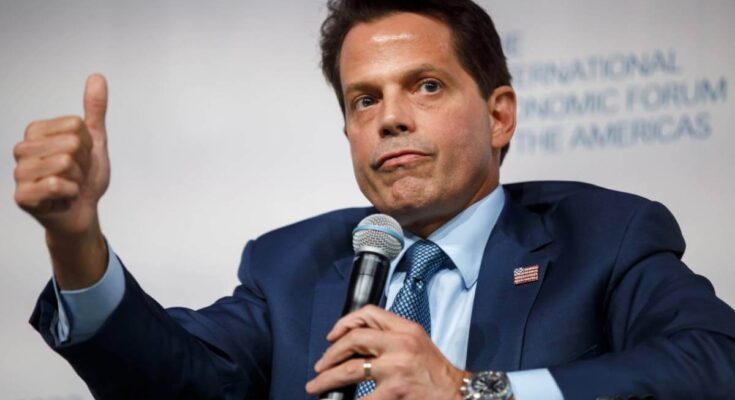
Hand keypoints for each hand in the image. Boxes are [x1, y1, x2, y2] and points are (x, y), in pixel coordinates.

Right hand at [13, 74, 110, 287]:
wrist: (82, 212)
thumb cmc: (84, 178)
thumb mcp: (94, 141)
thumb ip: (94, 110)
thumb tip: (98, 76)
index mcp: (36, 132)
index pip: (75, 125)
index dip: (87, 144)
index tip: (81, 157)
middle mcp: (22, 149)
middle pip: (70, 143)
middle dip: (83, 163)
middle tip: (75, 175)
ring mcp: (19, 172)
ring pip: (64, 163)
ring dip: (77, 179)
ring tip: (69, 185)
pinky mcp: (22, 196)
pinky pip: (57, 184)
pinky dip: (70, 193)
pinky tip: (63, 198)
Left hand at [306, 305, 468, 399]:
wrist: (457, 394)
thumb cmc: (436, 372)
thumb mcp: (417, 342)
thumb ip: (391, 336)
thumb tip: (354, 341)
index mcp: (406, 330)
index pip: (369, 314)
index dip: (345, 322)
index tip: (332, 336)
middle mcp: (400, 345)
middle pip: (354, 340)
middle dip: (331, 353)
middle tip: (320, 366)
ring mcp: (396, 369)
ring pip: (351, 369)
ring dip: (328, 378)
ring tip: (316, 386)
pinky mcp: (394, 392)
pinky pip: (361, 399)